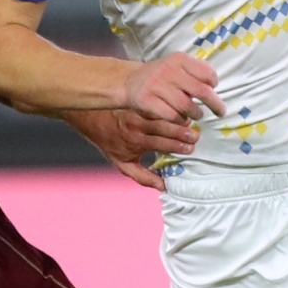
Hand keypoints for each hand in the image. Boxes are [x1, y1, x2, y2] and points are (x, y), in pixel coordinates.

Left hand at [64, 109, 198, 189]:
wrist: (92, 118)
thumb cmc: (111, 143)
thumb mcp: (123, 164)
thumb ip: (143, 177)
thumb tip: (163, 186)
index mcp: (136, 142)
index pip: (160, 144)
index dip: (176, 147)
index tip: (190, 149)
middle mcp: (137, 126)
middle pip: (163, 128)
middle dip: (181, 132)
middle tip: (196, 136)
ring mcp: (138, 111)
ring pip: (161, 113)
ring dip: (178, 116)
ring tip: (192, 121)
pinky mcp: (139, 100)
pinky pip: (157, 101)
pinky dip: (170, 104)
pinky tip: (181, 107)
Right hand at [120, 52, 224, 121]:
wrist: (127, 82)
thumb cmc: (159, 76)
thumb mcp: (175, 65)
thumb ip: (194, 72)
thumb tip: (214, 88)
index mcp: (179, 59)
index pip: (207, 72)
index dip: (213, 83)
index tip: (212, 88)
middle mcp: (168, 70)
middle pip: (201, 91)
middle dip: (215, 104)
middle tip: (220, 111)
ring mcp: (156, 85)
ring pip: (187, 106)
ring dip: (196, 114)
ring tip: (196, 115)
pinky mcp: (147, 100)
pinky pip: (172, 116)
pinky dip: (180, 120)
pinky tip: (180, 119)